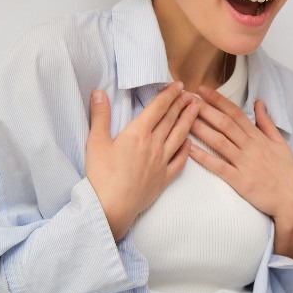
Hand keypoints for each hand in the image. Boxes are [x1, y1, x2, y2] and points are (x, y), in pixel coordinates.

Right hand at [85, 83, 200, 238]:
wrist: (111, 207)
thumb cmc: (101, 175)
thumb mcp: (95, 142)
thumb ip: (100, 115)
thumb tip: (98, 92)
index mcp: (138, 134)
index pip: (158, 108)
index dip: (169, 95)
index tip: (178, 85)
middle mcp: (154, 145)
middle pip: (171, 120)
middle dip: (181, 104)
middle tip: (191, 94)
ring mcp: (162, 162)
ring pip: (180, 136)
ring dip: (189, 121)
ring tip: (197, 110)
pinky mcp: (164, 178)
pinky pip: (180, 161)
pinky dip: (187, 149)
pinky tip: (190, 143)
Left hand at [188, 87, 292, 259]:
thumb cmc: (287, 172)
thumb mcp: (280, 143)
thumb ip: (266, 123)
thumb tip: (258, 103)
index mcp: (258, 137)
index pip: (235, 113)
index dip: (218, 100)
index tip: (203, 90)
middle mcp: (250, 147)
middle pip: (224, 123)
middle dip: (204, 109)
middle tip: (187, 99)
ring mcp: (245, 163)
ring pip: (219, 141)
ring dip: (200, 129)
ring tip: (183, 119)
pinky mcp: (240, 181)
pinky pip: (219, 167)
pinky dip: (204, 157)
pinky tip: (189, 149)